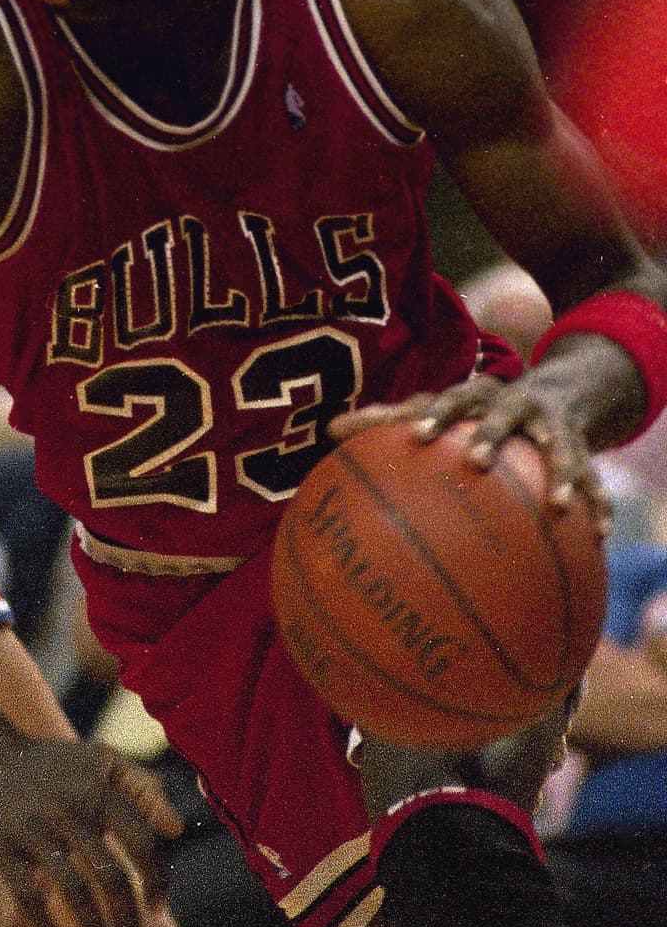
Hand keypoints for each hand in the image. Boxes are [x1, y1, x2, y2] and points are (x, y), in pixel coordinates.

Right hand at [0, 735, 181, 926]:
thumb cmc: (50, 762)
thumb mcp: (100, 759)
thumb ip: (143, 787)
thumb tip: (179, 829)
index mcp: (99, 791)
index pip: (143, 842)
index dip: (157, 880)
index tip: (157, 910)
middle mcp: (70, 810)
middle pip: (111, 877)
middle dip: (127, 921)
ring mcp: (35, 830)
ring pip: (74, 892)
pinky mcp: (2, 847)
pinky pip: (28, 897)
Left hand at [330, 376, 608, 530]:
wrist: (555, 393)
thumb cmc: (474, 412)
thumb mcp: (437, 411)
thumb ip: (384, 421)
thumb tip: (327, 430)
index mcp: (476, 395)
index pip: (450, 399)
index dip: (435, 415)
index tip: (416, 436)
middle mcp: (516, 405)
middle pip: (504, 415)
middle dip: (493, 435)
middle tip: (477, 462)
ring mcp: (552, 427)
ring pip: (558, 448)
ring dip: (559, 473)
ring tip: (558, 505)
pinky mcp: (583, 450)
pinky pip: (593, 479)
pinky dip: (597, 503)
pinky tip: (599, 533)